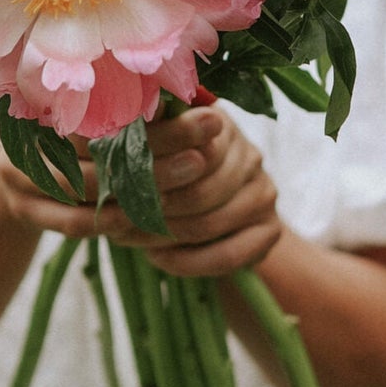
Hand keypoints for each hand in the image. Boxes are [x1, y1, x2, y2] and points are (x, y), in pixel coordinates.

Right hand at [0, 107, 280, 275]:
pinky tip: (152, 221)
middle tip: (204, 157)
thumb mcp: (98, 110)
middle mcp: (28, 130)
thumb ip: (141, 103)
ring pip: (90, 188)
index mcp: (49, 95)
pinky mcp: (24, 209)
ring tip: (186, 188)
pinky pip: (75, 222)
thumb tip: (203, 95)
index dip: (161, 117)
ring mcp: (20, 173)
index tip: (208, 117)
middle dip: (157, 153)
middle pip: (99, 148)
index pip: (111, 108)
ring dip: (142, 192)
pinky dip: (116, 222)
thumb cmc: (72, 131)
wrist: (15, 168)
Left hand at [114, 106, 282, 278]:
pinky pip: (227, 255)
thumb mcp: (153, 152)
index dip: (149, 174)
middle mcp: (249, 153)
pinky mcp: (270, 231)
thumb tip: (117, 131)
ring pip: (208, 224)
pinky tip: (159, 257)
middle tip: (115, 223)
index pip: (187, 148)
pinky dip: (187, 262)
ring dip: (164, 237)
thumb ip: (142, 141)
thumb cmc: (169, 176)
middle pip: (198, 190)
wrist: (217, 218)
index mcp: (219, 124)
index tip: (116, 189)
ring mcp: (264, 192)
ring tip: (129, 239)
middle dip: (153, 211)